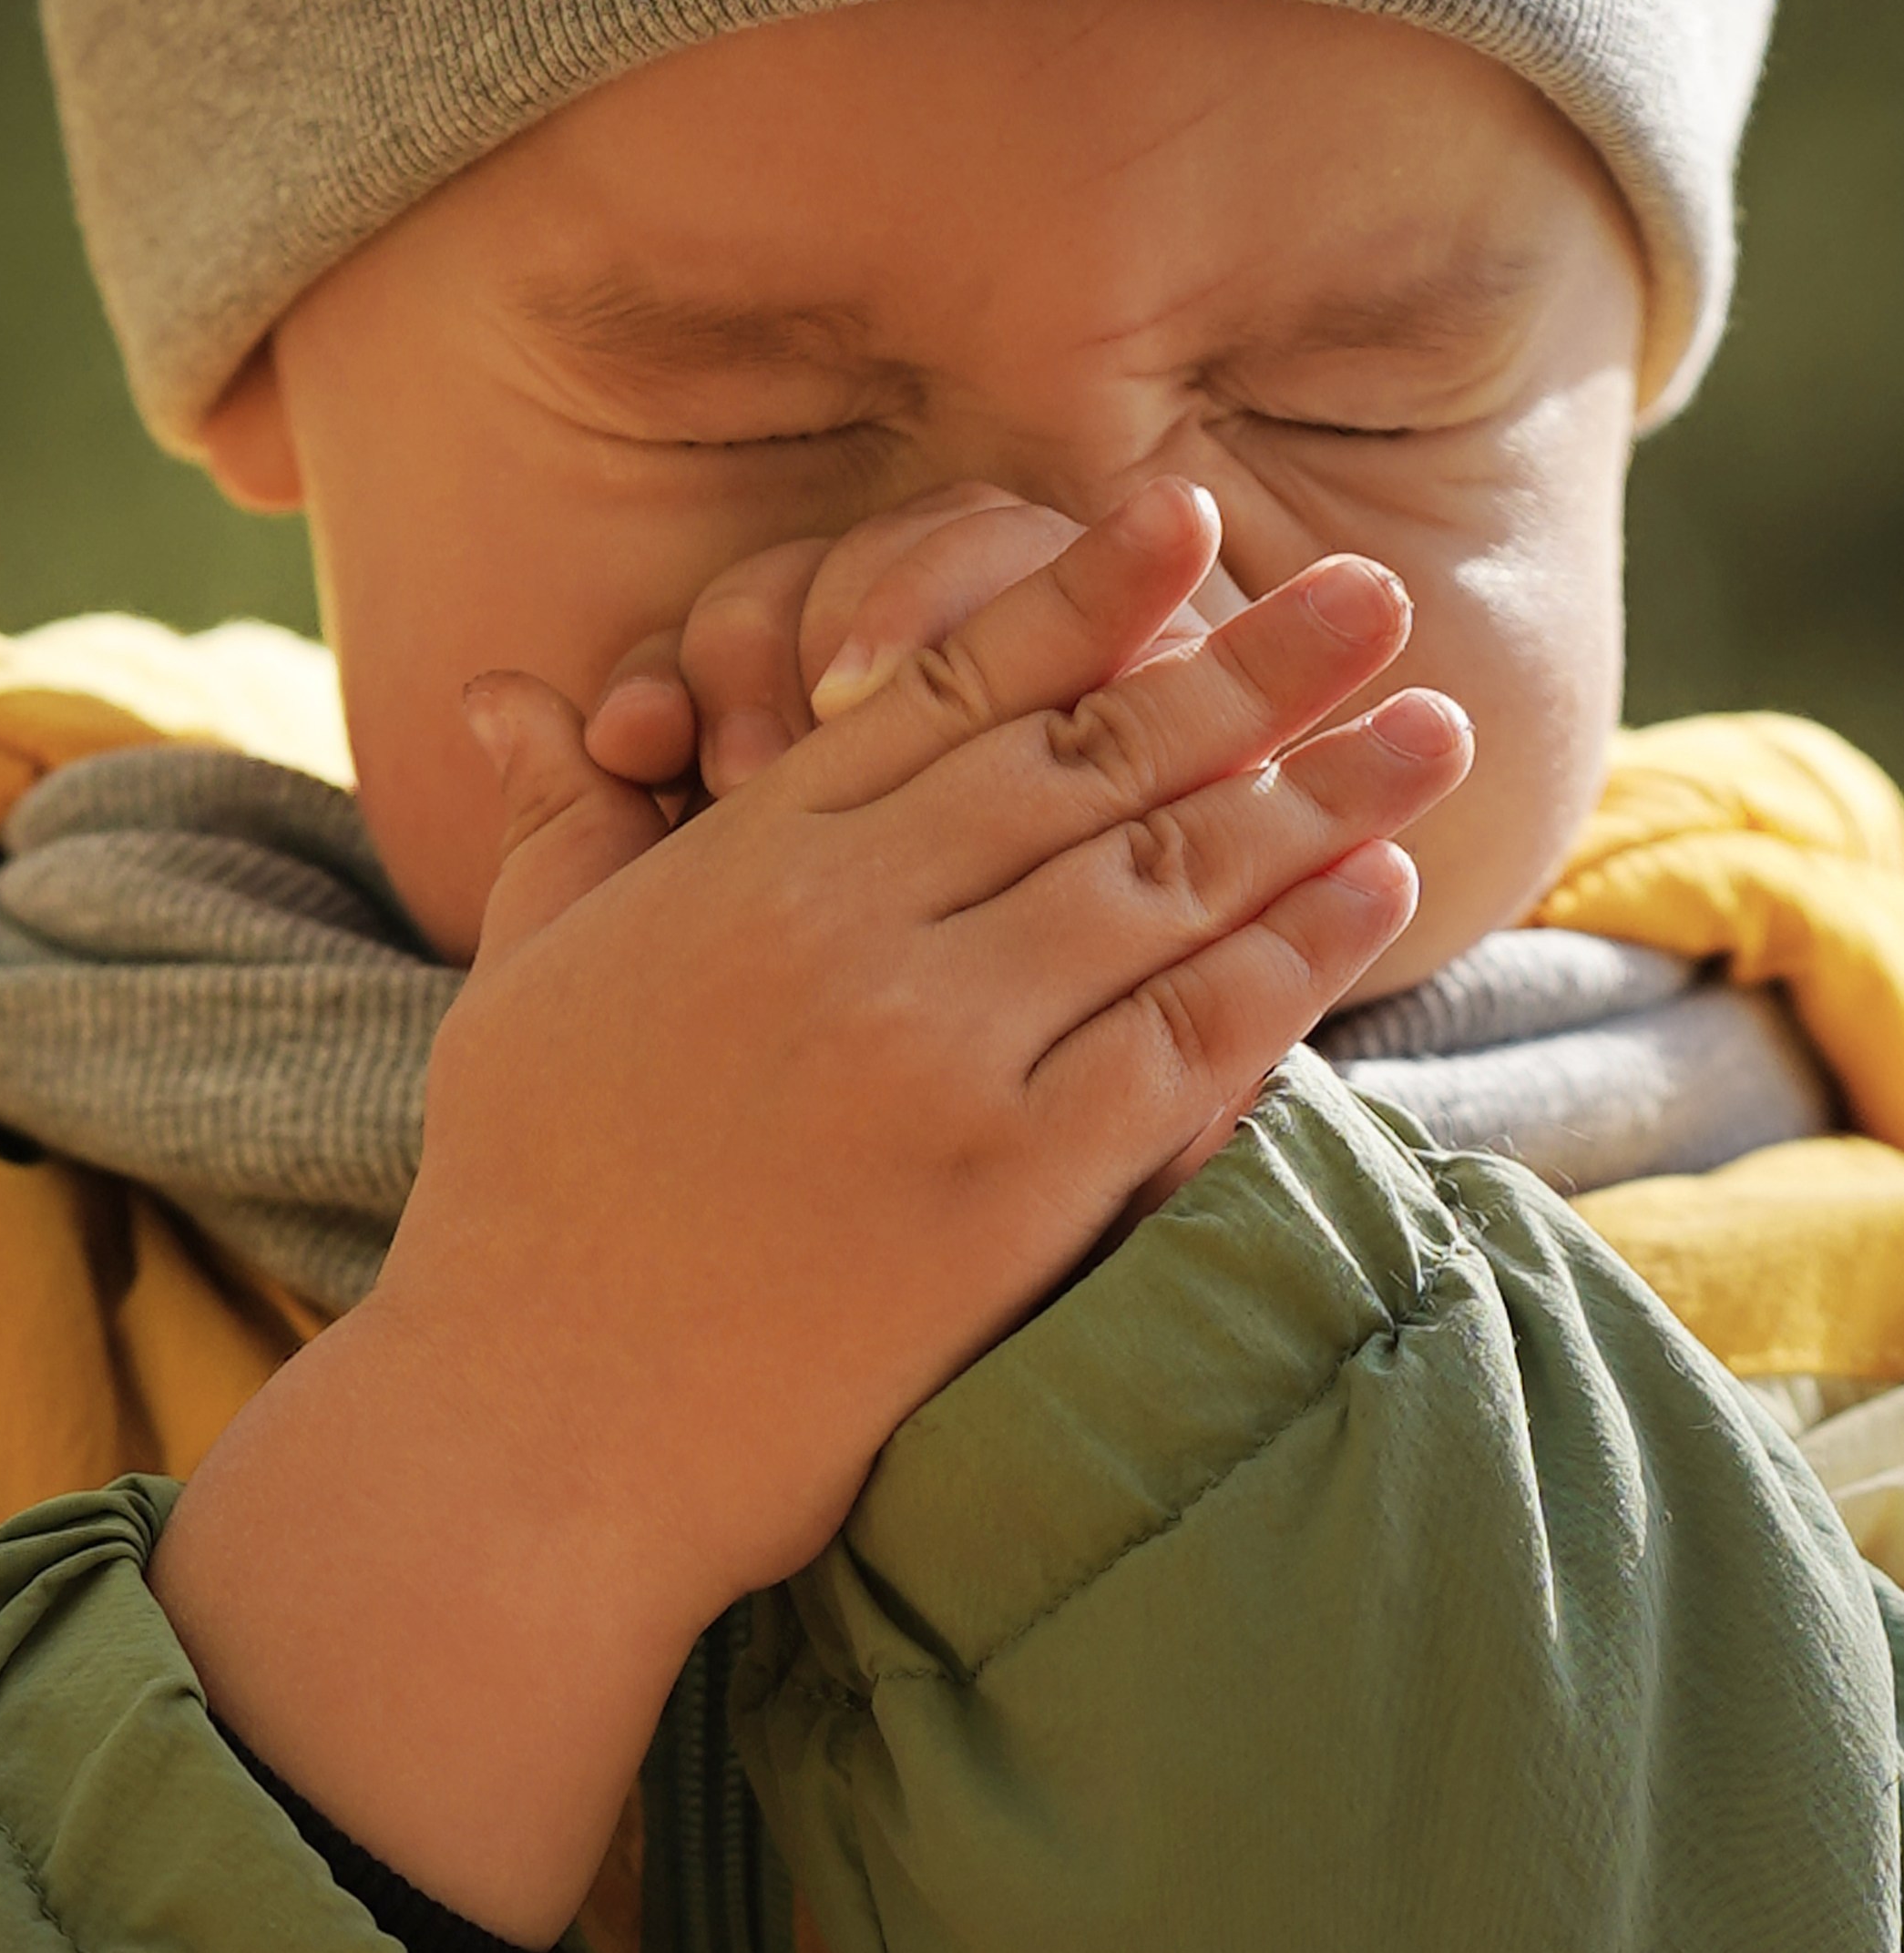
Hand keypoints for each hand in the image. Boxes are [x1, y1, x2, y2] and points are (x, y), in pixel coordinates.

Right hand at [154, 479, 1468, 1939]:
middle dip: (1250, 670)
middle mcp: (850, 931)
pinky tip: (1377, 891)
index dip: (1081, 596)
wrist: (536, 1431)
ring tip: (1433, 732)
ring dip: (1317, 795)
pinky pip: (1185, 1042)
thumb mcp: (523, 983)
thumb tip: (521, 699)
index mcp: (743, 864)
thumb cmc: (518, 1214)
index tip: (1189, 521)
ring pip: (1161, 883)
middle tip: (1374, 599)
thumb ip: (568, 830)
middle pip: (1089, 761)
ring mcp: (934, 1055)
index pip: (945, 689)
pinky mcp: (1004, 1186)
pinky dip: (1294, 957)